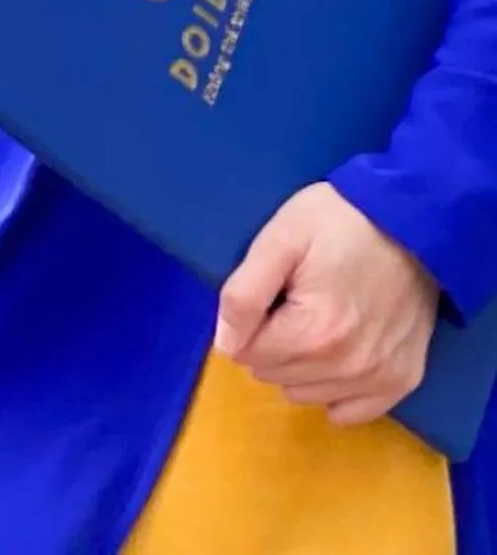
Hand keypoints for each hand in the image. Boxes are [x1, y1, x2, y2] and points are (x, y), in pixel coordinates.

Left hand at [214, 181, 438, 426]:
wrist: (409, 222)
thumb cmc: (335, 223)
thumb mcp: (277, 242)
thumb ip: (244, 296)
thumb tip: (226, 345)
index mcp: (312, 334)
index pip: (247, 354)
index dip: (245, 322)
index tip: (266, 294)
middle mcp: (347, 368)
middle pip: (274, 374)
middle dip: (267, 342)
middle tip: (289, 301)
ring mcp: (379, 378)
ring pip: (306, 393)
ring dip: (296, 366)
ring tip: (314, 320)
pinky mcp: (403, 380)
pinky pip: (352, 411)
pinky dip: (334, 391)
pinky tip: (333, 358)